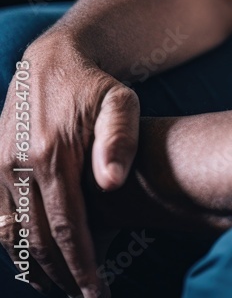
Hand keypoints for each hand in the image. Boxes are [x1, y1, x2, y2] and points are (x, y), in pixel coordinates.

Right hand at [0, 31, 139, 297]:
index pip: (69, 226)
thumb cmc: (95, 84)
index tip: (97, 293)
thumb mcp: (120, 101)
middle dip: (61, 275)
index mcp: (52, 153)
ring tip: (58, 287)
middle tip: (82, 296)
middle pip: (38, 239)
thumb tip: (112, 181)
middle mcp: (18, 163)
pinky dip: (11, 245)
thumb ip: (120, 138)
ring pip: (11, 234)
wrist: (53, 58)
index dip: (82, 266)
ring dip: (32, 267)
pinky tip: (30, 261)